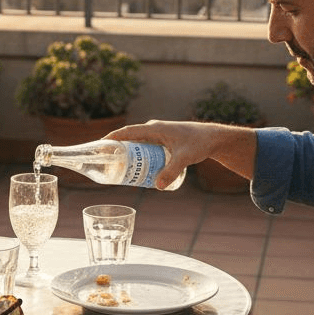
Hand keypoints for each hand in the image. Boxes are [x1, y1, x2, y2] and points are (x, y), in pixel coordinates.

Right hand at [106, 119, 255, 189]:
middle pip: (130, 139)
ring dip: (128, 154)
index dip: (113, 138)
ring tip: (118, 169)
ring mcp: (158, 135)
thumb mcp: (184, 158)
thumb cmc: (199, 143)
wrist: (213, 138)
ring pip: (137, 144)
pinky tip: (136, 167)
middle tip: (107, 164)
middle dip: (117, 150)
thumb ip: (171, 171)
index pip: (128, 132)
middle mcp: (154, 129)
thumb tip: (157, 186)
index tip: (99, 145)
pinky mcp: (163, 141)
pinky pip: (145, 147)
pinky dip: (138, 155)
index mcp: (154, 128)